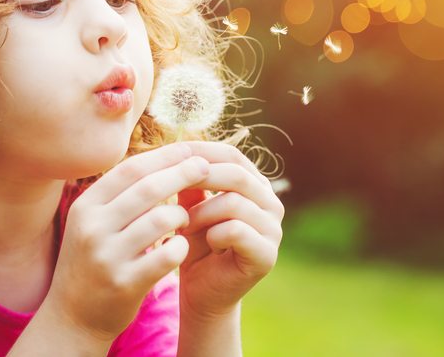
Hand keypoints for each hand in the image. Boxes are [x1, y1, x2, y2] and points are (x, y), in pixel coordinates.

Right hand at [43, 142, 207, 340]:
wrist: (72, 315)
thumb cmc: (94, 258)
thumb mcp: (94, 222)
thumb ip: (121, 193)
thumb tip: (164, 155)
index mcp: (85, 206)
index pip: (130, 169)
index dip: (163, 156)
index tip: (188, 149)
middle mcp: (92, 228)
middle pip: (149, 188)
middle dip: (182, 173)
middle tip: (205, 168)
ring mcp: (107, 256)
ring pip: (162, 218)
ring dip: (182, 214)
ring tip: (185, 218)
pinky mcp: (125, 283)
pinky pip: (168, 254)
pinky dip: (181, 246)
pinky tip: (181, 247)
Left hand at [176, 141, 284, 319]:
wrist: (202, 294)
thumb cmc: (196, 246)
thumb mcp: (191, 207)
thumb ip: (191, 182)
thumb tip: (180, 149)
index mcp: (255, 186)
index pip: (233, 155)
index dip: (201, 152)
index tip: (169, 155)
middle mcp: (271, 203)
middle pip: (236, 174)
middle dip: (199, 178)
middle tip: (170, 188)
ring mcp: (274, 229)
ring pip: (234, 202)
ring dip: (201, 213)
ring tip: (184, 225)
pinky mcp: (267, 254)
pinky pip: (236, 230)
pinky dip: (212, 234)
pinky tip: (204, 244)